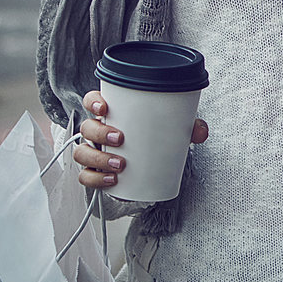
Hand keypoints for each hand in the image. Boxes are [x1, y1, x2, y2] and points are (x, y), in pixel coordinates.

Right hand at [74, 89, 207, 190]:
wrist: (153, 165)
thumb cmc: (157, 138)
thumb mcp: (173, 129)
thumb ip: (189, 127)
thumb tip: (200, 132)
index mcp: (113, 115)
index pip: (93, 101)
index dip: (93, 102)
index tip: (104, 108)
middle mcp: (98, 131)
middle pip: (87, 127)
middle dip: (100, 132)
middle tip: (120, 139)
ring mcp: (94, 151)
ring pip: (82, 152)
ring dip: (98, 157)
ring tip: (120, 164)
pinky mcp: (95, 171)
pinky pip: (86, 176)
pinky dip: (96, 178)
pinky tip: (112, 180)